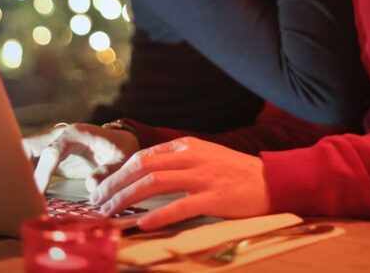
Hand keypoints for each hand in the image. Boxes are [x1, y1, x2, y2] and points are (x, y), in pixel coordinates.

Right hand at [22, 123, 139, 192]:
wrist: (119, 141)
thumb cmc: (121, 149)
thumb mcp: (122, 160)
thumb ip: (108, 172)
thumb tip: (91, 187)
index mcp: (75, 134)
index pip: (52, 151)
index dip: (43, 172)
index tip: (38, 192)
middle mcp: (58, 135)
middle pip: (28, 146)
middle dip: (18, 166)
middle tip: (16, 192)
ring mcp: (50, 143)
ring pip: (23, 152)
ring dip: (16, 171)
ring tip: (15, 195)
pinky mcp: (48, 155)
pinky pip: (28, 161)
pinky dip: (22, 175)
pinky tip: (21, 193)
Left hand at [91, 137, 270, 229]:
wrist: (272, 181)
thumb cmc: (235, 173)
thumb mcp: (204, 157)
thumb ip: (177, 162)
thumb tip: (144, 175)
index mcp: (187, 145)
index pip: (143, 155)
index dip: (119, 172)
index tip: (103, 187)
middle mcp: (192, 156)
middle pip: (143, 166)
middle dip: (115, 183)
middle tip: (97, 200)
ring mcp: (203, 176)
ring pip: (155, 182)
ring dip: (127, 197)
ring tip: (110, 212)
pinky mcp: (215, 197)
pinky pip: (180, 206)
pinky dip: (158, 215)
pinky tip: (142, 224)